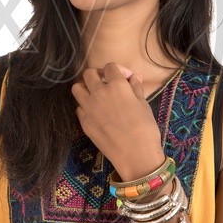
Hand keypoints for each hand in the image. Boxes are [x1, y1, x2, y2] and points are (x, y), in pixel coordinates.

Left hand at [72, 63, 164, 179]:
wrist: (135, 155)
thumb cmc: (145, 129)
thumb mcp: (144, 105)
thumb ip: (136, 88)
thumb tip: (135, 77)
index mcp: (116, 86)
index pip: (110, 67)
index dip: (119, 70)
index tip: (126, 78)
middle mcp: (99, 93)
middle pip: (89, 73)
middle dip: (99, 75)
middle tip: (108, 84)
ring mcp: (88, 108)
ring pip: (77, 88)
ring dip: (86, 88)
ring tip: (97, 95)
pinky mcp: (84, 122)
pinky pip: (79, 107)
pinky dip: (85, 106)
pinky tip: (96, 112)